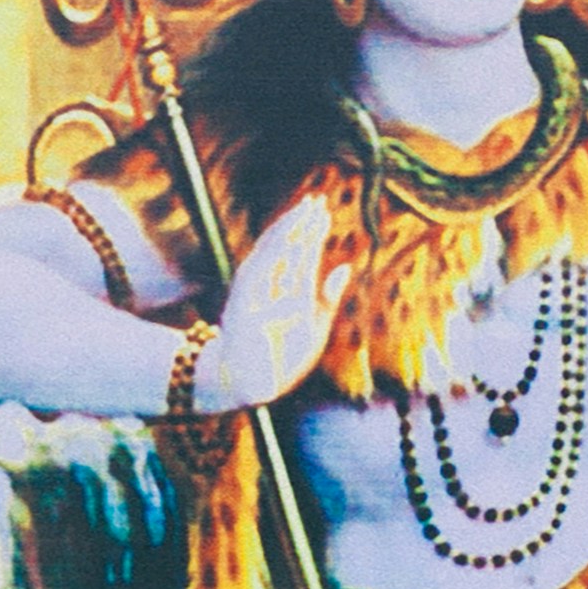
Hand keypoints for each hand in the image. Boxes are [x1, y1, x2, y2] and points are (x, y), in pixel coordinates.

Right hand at [202, 193, 351, 412]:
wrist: (250, 388)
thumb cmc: (280, 360)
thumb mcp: (314, 328)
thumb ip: (327, 299)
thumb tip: (345, 266)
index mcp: (284, 291)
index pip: (300, 255)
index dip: (312, 233)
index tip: (325, 211)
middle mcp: (267, 288)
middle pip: (284, 249)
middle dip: (299, 224)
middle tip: (316, 200)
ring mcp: (252, 297)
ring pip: (270, 257)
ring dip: (285, 233)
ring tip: (302, 214)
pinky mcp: (242, 310)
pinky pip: (258, 282)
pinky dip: (273, 261)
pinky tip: (291, 244)